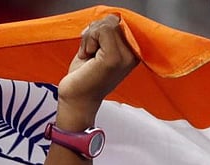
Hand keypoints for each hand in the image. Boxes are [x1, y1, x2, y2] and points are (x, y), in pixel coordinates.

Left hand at [56, 15, 137, 129]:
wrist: (76, 101)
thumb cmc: (84, 79)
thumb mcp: (97, 49)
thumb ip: (106, 33)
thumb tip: (109, 18)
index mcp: (132, 52)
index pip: (120, 22)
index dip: (102, 29)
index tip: (94, 45)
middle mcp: (133, 54)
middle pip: (114, 21)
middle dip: (94, 32)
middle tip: (90, 52)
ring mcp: (125, 57)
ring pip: (107, 24)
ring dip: (90, 38)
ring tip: (89, 56)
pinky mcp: (113, 58)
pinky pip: (101, 31)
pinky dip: (88, 40)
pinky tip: (87, 56)